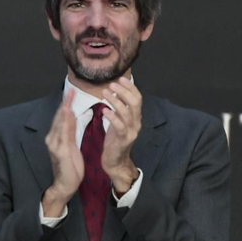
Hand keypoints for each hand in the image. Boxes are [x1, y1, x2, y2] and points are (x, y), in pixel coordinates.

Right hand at [42, 88, 84, 217]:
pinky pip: (63, 133)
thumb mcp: (71, 149)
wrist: (65, 185)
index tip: (72, 94)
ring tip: (70, 97)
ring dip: (66, 108)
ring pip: (60, 122)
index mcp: (56, 138)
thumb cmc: (70, 169)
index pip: (62, 119)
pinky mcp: (59, 150)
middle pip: (59, 118)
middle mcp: (52, 139)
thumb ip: (70, 135)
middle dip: (66, 103)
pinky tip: (69, 113)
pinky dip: (65, 121)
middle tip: (71, 90)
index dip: (66, 106)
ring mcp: (54, 144)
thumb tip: (73, 122)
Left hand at [100, 77, 142, 194]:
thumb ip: (119, 109)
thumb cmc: (114, 140)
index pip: (137, 98)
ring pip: (127, 112)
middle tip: (112, 84)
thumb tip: (115, 91)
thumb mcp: (117, 122)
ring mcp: (131, 131)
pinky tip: (104, 111)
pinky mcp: (124, 140)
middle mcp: (136, 123)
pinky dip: (112, 117)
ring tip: (105, 93)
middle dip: (124, 91)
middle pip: (134, 102)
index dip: (130, 87)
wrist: (115, 161)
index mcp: (135, 117)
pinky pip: (119, 126)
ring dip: (116, 101)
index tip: (121, 78)